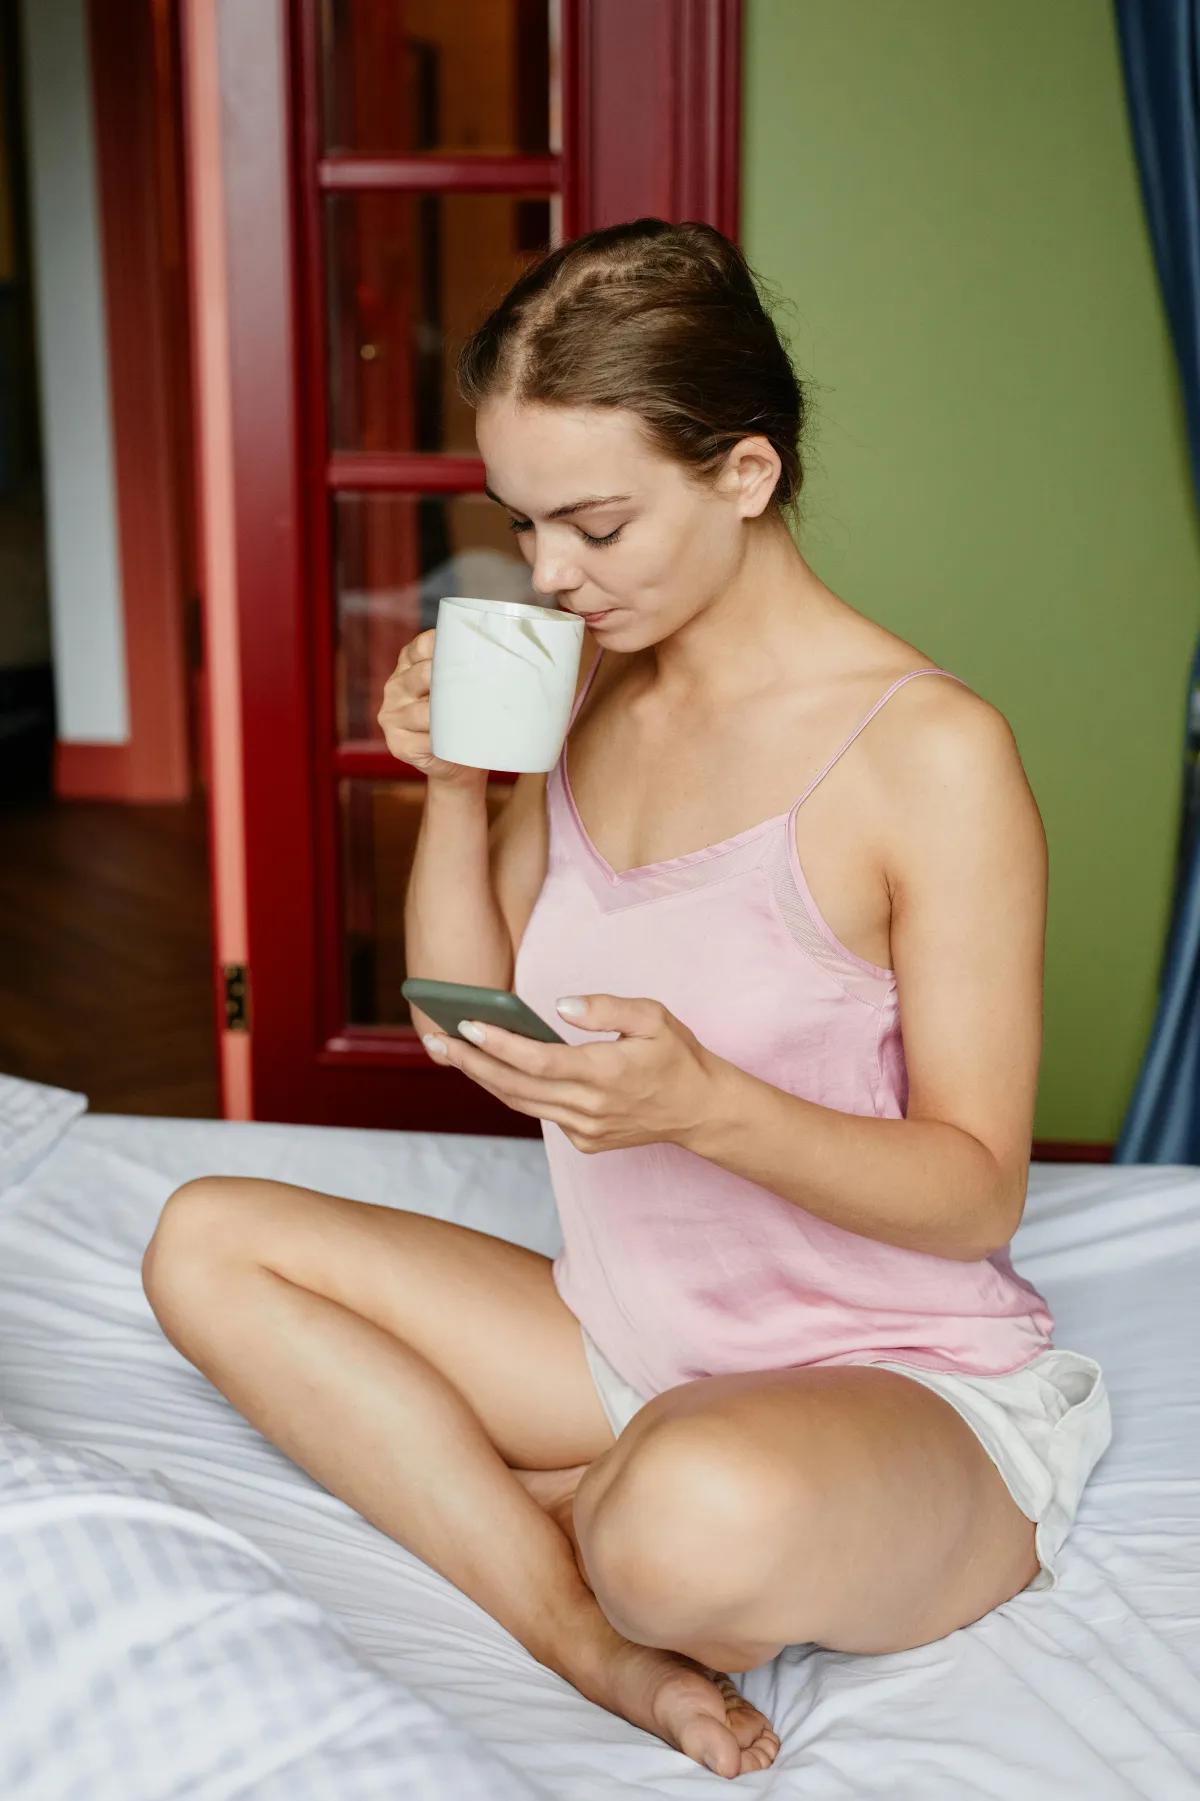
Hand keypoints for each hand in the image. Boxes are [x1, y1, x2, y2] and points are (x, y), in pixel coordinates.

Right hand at [377, 630, 484, 788]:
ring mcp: (393, 715)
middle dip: (453, 679)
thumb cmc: (462, 716)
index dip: (445, 646)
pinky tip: (460, 741)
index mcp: (408, 664)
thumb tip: (497, 652)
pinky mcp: (398, 744)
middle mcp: (396, 686)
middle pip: (423, 674)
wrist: (458, 762)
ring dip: (452, 714)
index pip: (423, 645)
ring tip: (475, 715)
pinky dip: (447, 741)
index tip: (473, 652)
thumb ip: (464, 668)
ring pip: (425, 711)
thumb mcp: (459, 686)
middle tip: (482, 685)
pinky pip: (426, 740)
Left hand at [421, 994, 718, 1152]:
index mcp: (606, 1073)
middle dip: (471, 1062)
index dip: (499, 1044)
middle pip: (516, 1086)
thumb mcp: (654, 1016)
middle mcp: (590, 1107)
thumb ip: (607, 1007)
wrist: (701, 1111)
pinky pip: (541, 1113)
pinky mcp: (584, 1142)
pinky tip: (492, 1069)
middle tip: (435, 1038)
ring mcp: (585, 1130)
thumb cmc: (678, 1056)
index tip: (466, 1024)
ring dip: (483, 1078)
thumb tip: (559, 1006)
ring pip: (521, 1103)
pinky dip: (515, 1091)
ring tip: (450, 1051)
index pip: (539, 1060)